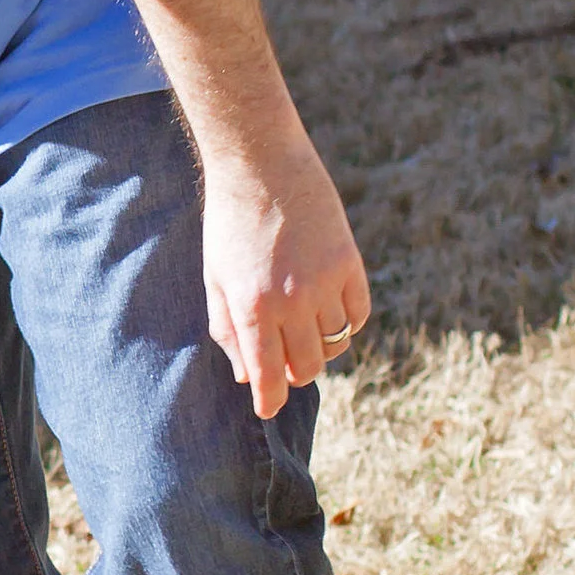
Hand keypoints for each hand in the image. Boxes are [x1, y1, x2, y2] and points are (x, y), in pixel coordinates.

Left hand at [200, 132, 370, 418]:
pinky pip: (358, 314)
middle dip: (294, 374)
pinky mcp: (350, 263)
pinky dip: (346, 322)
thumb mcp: (216, 279)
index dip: (270, 400)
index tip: (268, 409)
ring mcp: (326, 282)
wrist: (262, 166)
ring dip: (320, 348)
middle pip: (307, 366)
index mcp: (254, 307)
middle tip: (285, 365)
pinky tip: (328, 311)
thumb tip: (247, 376)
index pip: (268, 376)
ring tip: (303, 331)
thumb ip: (229, 330)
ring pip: (335, 344)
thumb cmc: (230, 224)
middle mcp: (293, 301)